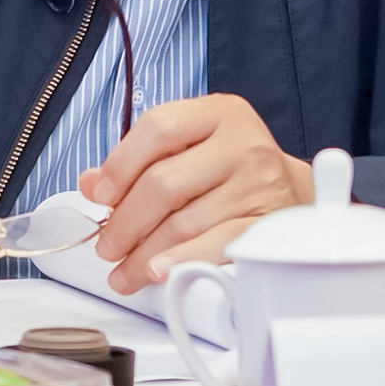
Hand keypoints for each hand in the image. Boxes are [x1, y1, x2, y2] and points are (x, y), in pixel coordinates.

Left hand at [79, 93, 312, 294]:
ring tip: (123, 272)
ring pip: (184, 222)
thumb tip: (90, 183)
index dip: (121, 164)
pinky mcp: (267, 223)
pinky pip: (215, 245)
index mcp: (218, 113)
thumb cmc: (230, 169)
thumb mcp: (190, 148)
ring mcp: (259, 183)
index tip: (99, 196)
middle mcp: (242, 142)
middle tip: (106, 246)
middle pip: (165, 182)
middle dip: (125, 222)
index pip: (160, 127)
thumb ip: (139, 160)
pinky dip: (181, 261)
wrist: (294, 193)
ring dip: (143, 255)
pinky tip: (157, 272)